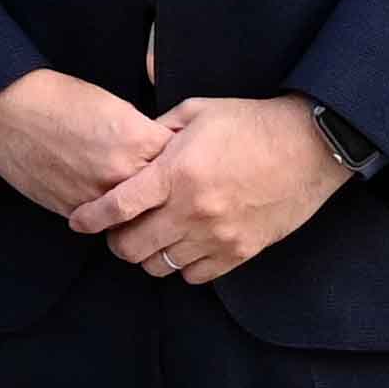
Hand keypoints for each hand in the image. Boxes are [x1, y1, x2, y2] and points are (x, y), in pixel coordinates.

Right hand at [0, 65, 167, 212]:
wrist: (7, 111)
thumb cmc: (58, 100)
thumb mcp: (115, 105)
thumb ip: (144, 134)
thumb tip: (161, 153)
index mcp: (138, 140)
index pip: (182, 161)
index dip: (183, 161)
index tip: (183, 162)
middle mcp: (122, 173)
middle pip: (165, 195)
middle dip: (166, 191)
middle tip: (166, 187)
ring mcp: (98, 197)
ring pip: (136, 216)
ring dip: (138, 210)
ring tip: (134, 196)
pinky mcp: (74, 211)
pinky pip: (105, 221)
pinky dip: (108, 213)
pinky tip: (103, 197)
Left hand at [67, 95, 353, 285]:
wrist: (310, 146)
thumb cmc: (252, 123)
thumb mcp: (197, 111)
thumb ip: (157, 130)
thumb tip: (132, 145)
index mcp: (176, 172)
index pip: (117, 207)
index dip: (90, 218)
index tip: (78, 221)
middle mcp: (192, 210)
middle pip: (132, 247)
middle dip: (117, 241)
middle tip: (118, 230)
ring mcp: (217, 235)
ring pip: (161, 266)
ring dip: (150, 255)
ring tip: (153, 237)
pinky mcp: (240, 252)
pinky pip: (196, 277)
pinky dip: (183, 266)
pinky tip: (184, 246)